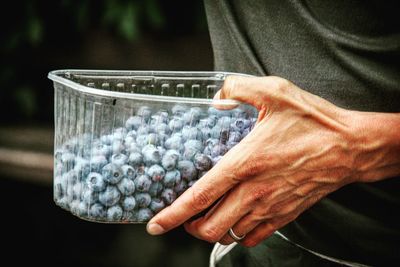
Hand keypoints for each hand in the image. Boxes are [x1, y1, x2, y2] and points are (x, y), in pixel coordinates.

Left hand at [145, 75, 378, 246]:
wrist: (351, 147)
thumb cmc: (314, 122)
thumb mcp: (274, 91)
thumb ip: (238, 89)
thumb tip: (218, 96)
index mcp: (245, 163)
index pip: (200, 195)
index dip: (173, 214)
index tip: (156, 225)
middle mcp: (254, 191)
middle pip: (211, 226)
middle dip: (192, 227)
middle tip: (188, 216)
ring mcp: (270, 207)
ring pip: (231, 235)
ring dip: (215, 230)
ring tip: (211, 217)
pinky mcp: (286, 214)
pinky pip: (256, 237)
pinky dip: (240, 235)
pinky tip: (239, 221)